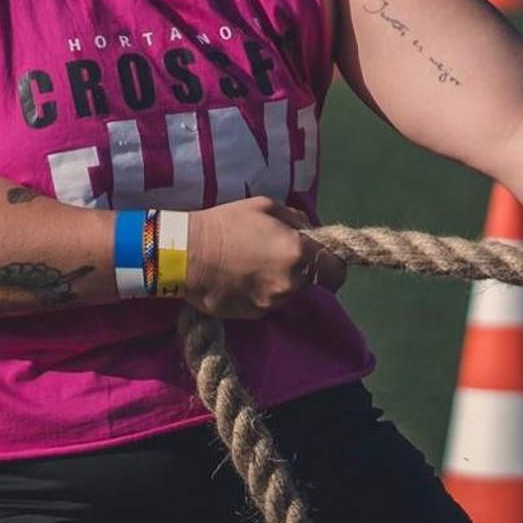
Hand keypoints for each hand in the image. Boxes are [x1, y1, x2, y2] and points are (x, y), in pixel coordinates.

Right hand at [182, 198, 346, 318]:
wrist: (185, 254)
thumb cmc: (226, 223)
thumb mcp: (265, 206)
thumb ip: (296, 220)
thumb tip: (311, 233)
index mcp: (299, 253)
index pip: (337, 272)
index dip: (333, 267)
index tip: (324, 264)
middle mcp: (291, 283)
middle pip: (309, 282)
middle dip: (300, 271)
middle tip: (275, 256)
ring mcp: (272, 303)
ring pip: (287, 294)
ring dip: (279, 283)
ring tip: (252, 266)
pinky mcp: (253, 316)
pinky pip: (267, 304)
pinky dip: (259, 295)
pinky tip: (240, 280)